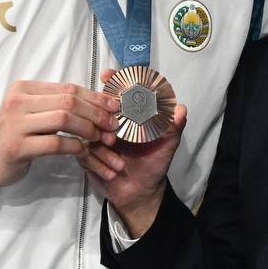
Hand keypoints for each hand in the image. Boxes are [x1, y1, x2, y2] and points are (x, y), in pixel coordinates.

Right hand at [0, 81, 119, 191]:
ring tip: (100, 138)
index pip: (68, 88)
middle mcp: (18, 102)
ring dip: (88, 129)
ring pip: (63, 119)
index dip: (95, 98)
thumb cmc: (16, 133)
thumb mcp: (33, 111)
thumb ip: (58, 104)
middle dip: (96, 113)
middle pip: (68, 101)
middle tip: (112, 125)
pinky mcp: (17, 147)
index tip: (114, 107)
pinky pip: (55, 143)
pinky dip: (74, 146)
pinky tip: (83, 150)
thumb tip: (99, 101)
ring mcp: (16, 124)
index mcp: (24, 89)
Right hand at [81, 69, 188, 236]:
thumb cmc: (153, 165)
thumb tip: (182, 108)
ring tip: (120, 162)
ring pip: (89, 132)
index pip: (117, 93)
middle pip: (97, 107)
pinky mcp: (86, 156)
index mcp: (127, 117)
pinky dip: (100, 164)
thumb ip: (174, 126)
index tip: (107, 75)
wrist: (140, 193)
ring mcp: (95, 139)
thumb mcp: (167, 145)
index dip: (112, 82)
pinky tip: (113, 172)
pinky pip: (85, 154)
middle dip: (100, 112)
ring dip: (104, 148)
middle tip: (112, 129)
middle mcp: (108, 125)